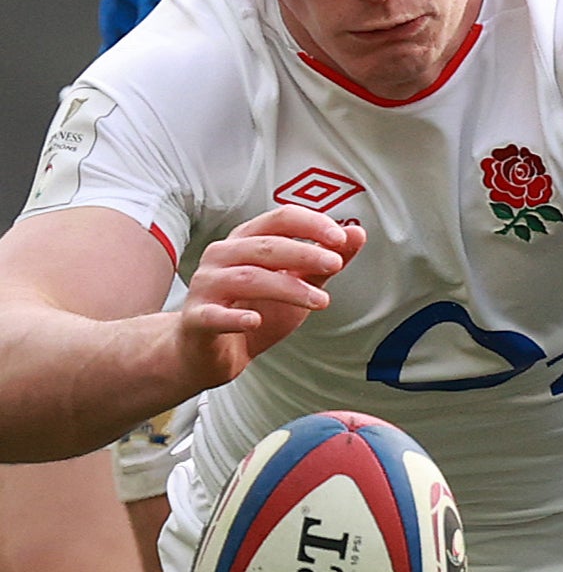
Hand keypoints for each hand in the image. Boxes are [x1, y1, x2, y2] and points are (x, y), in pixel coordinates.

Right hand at [177, 205, 364, 388]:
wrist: (214, 352)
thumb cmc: (256, 309)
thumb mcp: (299, 283)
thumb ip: (325, 260)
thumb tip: (357, 232)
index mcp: (248, 239)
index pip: (281, 218)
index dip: (312, 225)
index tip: (341, 238)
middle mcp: (223, 255)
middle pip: (266, 246)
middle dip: (305, 253)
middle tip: (336, 263)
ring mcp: (207, 286)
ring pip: (249, 278)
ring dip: (288, 287)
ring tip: (321, 300)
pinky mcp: (196, 318)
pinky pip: (214, 315)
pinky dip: (235, 317)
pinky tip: (254, 320)